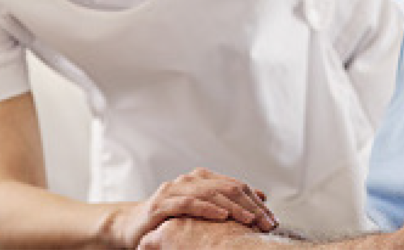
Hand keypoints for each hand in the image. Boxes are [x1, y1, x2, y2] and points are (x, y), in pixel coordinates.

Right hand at [107, 168, 277, 246]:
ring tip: (250, 219)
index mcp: (202, 178)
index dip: (256, 201)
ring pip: (211, 194)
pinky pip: (188, 203)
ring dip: (234, 207)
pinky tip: (221, 215)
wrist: (132, 226)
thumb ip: (228, 200)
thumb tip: (261, 197)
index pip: (236, 186)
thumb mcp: (202, 210)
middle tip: (266, 222)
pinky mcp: (161, 204)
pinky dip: (206, 208)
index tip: (271, 218)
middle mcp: (190, 179)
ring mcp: (175, 189)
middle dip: (250, 206)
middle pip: (228, 188)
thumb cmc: (171, 219)